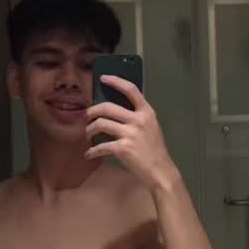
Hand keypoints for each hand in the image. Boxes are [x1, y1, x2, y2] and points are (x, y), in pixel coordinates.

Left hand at [85, 75, 178, 193]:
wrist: (160, 171)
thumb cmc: (154, 150)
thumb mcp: (151, 128)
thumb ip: (137, 117)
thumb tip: (114, 111)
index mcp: (147, 112)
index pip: (131, 90)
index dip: (116, 81)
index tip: (103, 78)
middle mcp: (138, 120)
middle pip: (108, 107)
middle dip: (92, 111)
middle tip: (87, 116)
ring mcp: (130, 134)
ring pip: (101, 124)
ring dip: (90, 130)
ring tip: (88, 135)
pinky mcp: (122, 148)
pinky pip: (100, 146)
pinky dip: (92, 151)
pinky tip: (89, 154)